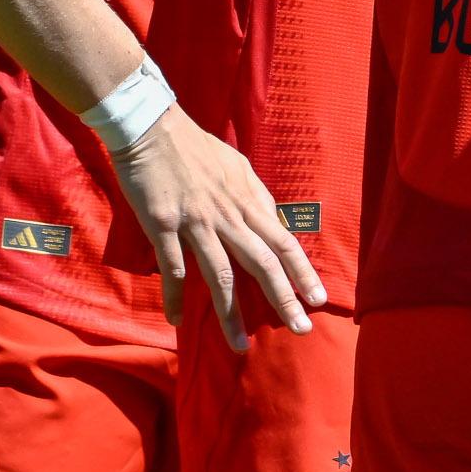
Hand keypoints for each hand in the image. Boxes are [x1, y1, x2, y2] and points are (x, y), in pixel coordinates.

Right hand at [110, 105, 326, 348]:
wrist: (152, 126)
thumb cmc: (195, 146)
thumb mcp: (237, 166)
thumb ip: (254, 196)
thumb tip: (272, 218)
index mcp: (248, 200)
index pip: (284, 242)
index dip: (302, 271)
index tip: (318, 298)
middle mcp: (228, 215)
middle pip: (263, 263)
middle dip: (284, 299)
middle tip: (301, 329)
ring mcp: (196, 222)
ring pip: (220, 275)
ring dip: (231, 314)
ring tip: (240, 345)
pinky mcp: (163, 225)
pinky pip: (173, 268)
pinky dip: (176, 296)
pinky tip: (177, 320)